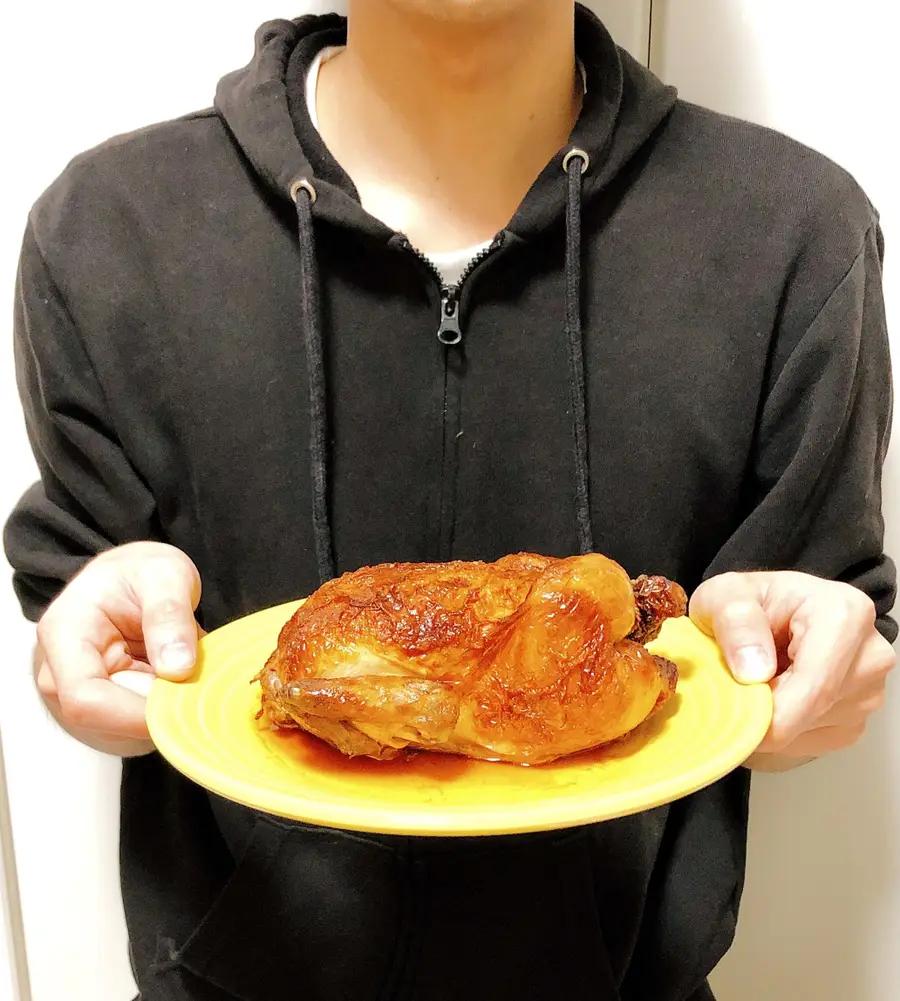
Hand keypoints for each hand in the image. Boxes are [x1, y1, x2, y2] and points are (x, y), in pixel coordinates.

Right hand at [34, 542, 201, 755]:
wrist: (131, 579)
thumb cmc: (140, 574)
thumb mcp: (164, 575)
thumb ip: (169, 615)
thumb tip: (177, 668)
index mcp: (64, 636)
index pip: (86, 698)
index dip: (137, 712)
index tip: (184, 700)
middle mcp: (58, 675)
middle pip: (109, 721)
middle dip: (161, 706)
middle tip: (197, 675)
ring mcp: (74, 699)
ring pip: (126, 731)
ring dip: (166, 707)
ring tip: (181, 666)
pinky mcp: (98, 715)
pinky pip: (135, 729)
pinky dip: (164, 710)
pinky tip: (170, 680)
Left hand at [690, 571, 895, 769]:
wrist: (765, 611)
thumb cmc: (749, 601)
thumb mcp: (724, 595)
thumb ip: (735, 622)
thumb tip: (754, 670)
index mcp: (844, 614)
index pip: (814, 685)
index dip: (767, 713)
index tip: (731, 714)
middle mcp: (869, 654)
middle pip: (812, 712)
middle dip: (763, 713)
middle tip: (732, 686)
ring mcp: (868, 691)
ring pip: (809, 732)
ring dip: (770, 721)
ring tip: (756, 682)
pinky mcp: (856, 719)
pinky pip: (812, 743)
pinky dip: (782, 731)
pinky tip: (772, 697)